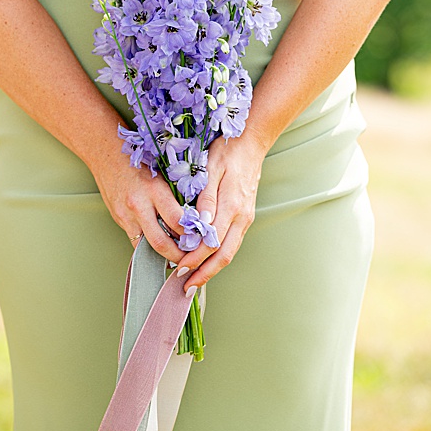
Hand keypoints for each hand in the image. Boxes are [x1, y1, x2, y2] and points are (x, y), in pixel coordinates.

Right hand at [91, 149, 189, 263]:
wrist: (106, 153)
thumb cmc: (139, 159)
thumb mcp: (163, 173)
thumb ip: (176, 196)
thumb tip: (194, 219)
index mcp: (155, 190)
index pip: (178, 221)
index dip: (191, 235)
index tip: (201, 240)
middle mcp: (139, 205)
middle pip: (161, 242)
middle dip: (178, 255)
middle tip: (190, 260)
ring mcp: (126, 215)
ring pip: (147, 246)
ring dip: (163, 255)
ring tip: (177, 257)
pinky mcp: (119, 220)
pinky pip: (136, 241)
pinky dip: (149, 247)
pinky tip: (160, 248)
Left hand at [176, 132, 268, 293]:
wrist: (251, 143)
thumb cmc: (226, 152)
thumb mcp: (211, 169)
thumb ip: (205, 197)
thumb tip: (199, 224)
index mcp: (231, 206)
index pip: (211, 243)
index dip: (195, 260)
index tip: (178, 270)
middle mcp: (241, 217)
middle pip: (223, 255)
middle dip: (204, 274)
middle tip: (185, 287)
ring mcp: (245, 219)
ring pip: (229, 252)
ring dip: (212, 269)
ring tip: (194, 281)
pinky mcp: (245, 217)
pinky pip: (232, 244)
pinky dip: (218, 258)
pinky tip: (206, 263)